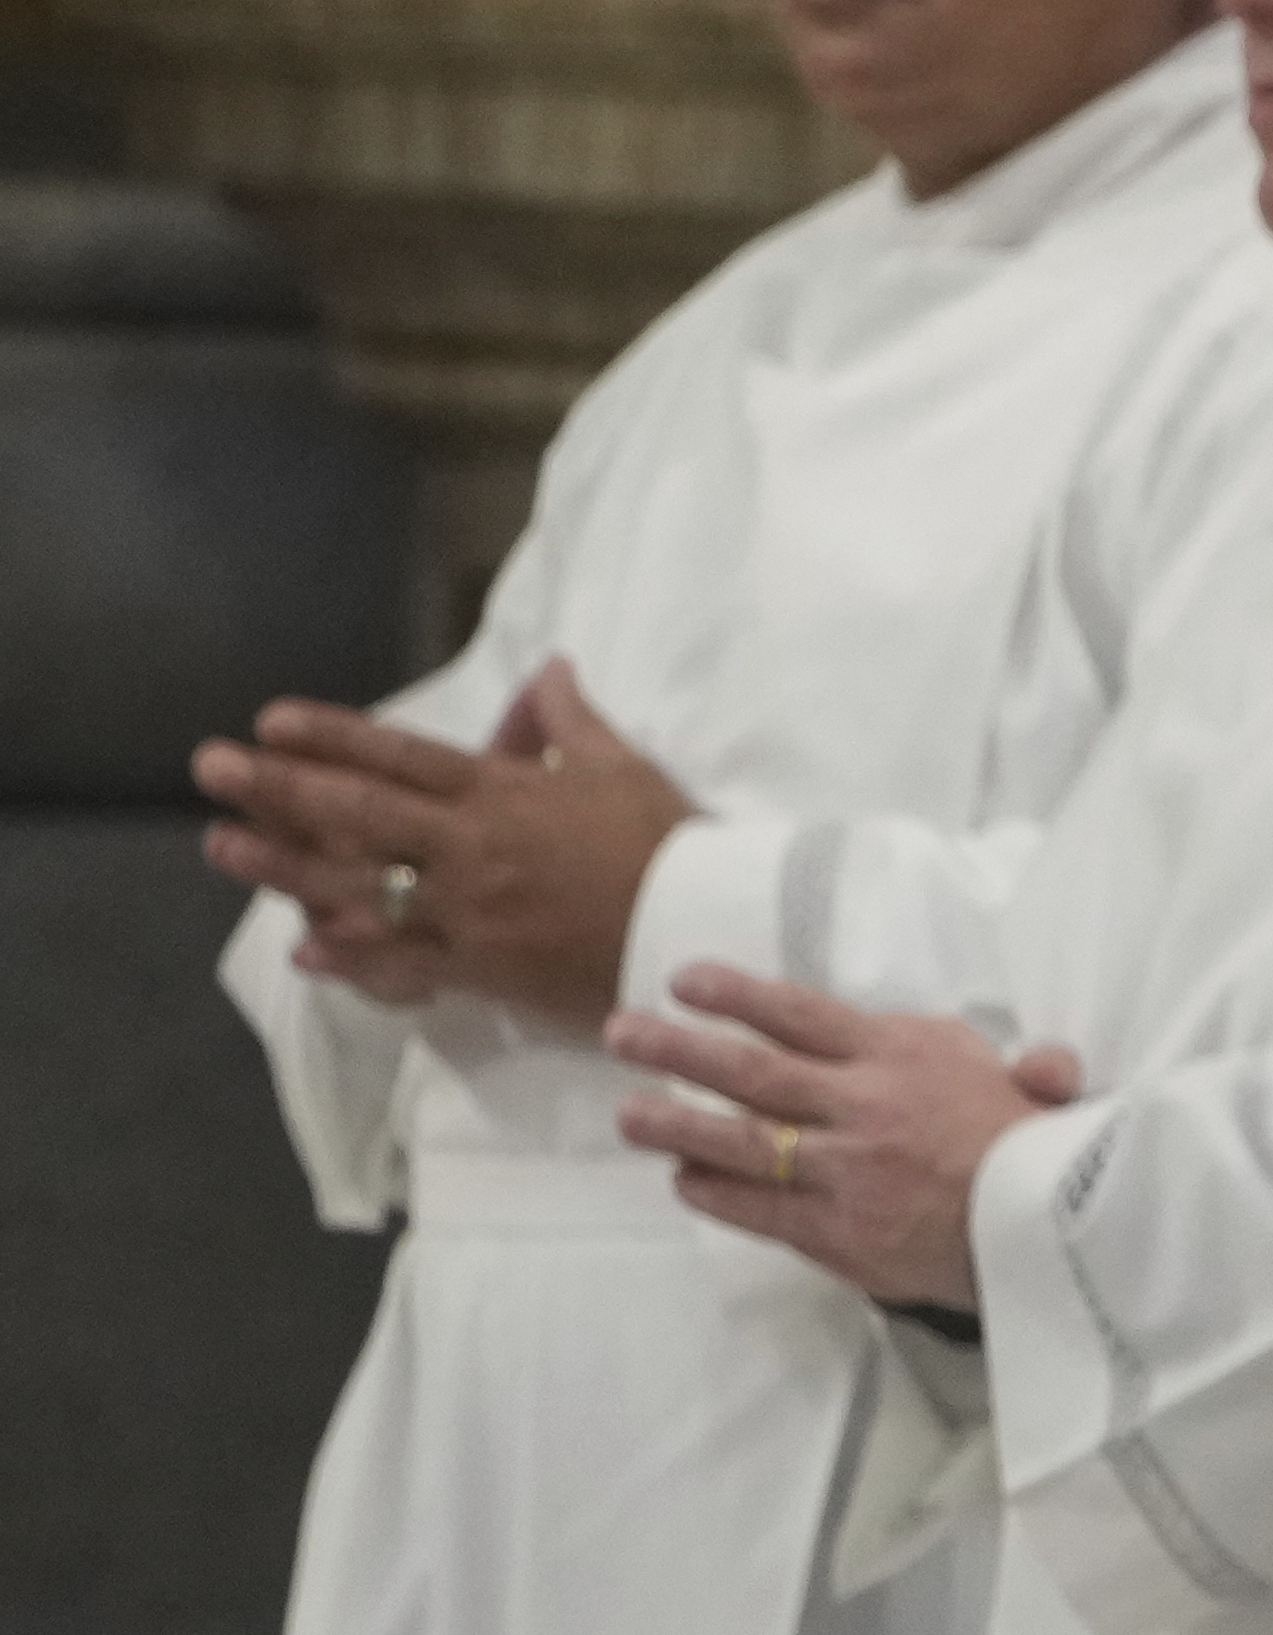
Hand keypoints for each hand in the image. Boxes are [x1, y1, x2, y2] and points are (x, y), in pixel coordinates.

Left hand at [196, 660, 699, 1030]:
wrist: (699, 926)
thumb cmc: (665, 842)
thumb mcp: (622, 766)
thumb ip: (572, 719)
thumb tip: (548, 668)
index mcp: (504, 793)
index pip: (401, 757)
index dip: (333, 737)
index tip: (271, 721)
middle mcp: (471, 847)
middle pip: (359, 814)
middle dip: (278, 787)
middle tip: (210, 765)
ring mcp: (468, 910)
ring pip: (358, 886)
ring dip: (282, 866)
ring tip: (221, 844)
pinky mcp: (480, 967)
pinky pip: (400, 962)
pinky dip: (349, 958)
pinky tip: (302, 948)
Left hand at [603, 966, 1078, 1308]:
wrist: (1051, 1235)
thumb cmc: (1038, 1155)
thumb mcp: (1031, 1087)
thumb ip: (1003, 1061)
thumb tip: (1043, 1061)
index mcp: (903, 1056)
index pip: (801, 1013)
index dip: (736, 994)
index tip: (684, 980)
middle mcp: (864, 1105)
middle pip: (751, 1070)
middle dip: (678, 1049)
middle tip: (623, 1033)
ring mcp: (844, 1170)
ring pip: (739, 1139)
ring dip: (676, 1123)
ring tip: (629, 1112)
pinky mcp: (837, 1230)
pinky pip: (757, 1207)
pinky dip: (714, 1191)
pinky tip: (683, 1178)